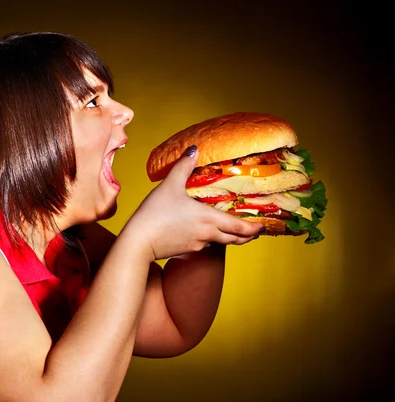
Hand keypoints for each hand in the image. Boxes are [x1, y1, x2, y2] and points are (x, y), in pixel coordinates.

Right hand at [126, 146, 262, 260]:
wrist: (139, 242)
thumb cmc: (155, 214)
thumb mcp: (170, 186)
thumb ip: (184, 167)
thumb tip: (193, 150)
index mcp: (209, 219)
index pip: (239, 227)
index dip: (254, 228)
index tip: (263, 226)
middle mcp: (208, 234)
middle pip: (235, 239)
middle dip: (247, 235)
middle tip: (255, 231)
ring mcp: (197, 245)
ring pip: (220, 242)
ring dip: (230, 237)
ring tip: (233, 230)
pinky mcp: (186, 251)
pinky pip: (204, 245)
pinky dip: (210, 238)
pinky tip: (205, 232)